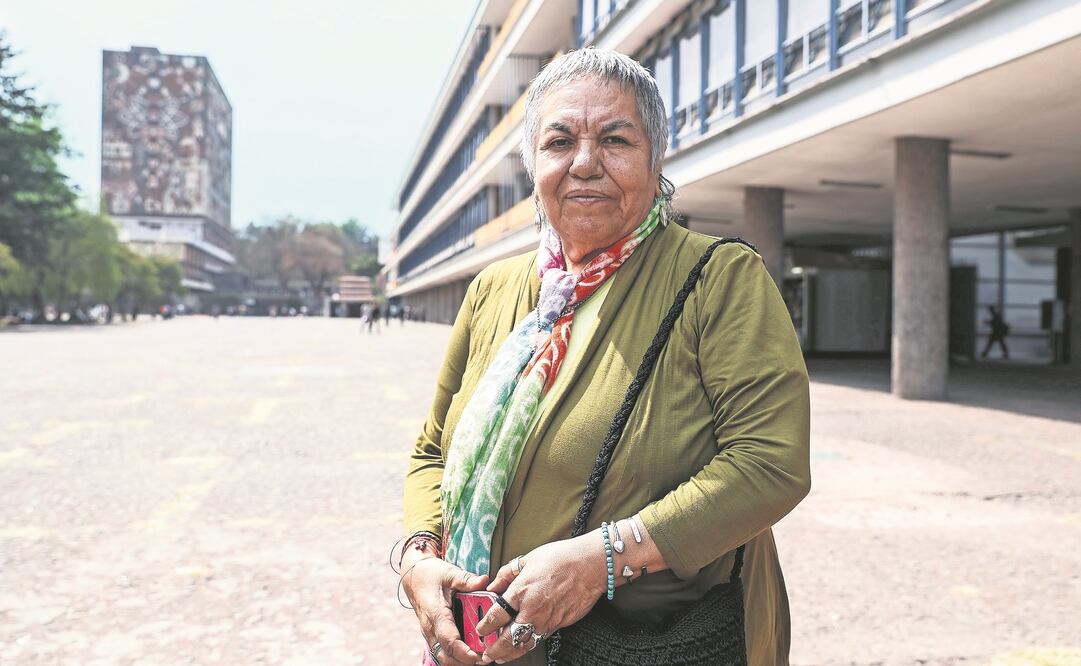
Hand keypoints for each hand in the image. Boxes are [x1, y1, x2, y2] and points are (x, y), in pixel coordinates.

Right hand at [402, 554, 489, 665]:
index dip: (463, 652)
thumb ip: (467, 580)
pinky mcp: (433, 634)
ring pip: (443, 657)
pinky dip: (457, 655)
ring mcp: (430, 633)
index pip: (448, 640)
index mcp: (435, 614)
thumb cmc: (430, 575)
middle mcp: (430, 628)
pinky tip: (472, 649)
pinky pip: (443, 651)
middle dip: (465, 661)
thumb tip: (485, 581)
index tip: (478, 656)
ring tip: (481, 655)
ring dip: (461, 660)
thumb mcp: (449, 573)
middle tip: (486, 658)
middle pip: (446, 656)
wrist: (413, 576)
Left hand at [475, 532, 606, 663]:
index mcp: (521, 591)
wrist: (591, 565)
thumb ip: (506, 574)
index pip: (496, 616)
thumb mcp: (528, 559)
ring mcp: (547, 620)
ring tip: (501, 658)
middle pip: (509, 638)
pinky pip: (541, 637)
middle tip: (487, 655)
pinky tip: (524, 644)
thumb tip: (493, 585)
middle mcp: (532, 610)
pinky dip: (530, 644)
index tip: (480, 630)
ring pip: (525, 644)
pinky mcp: (560, 624)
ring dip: (511, 653)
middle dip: (495, 650)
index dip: (485, 626)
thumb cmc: (561, 558)